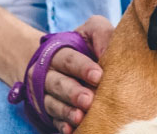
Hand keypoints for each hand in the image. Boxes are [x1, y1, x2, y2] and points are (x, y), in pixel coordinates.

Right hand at [31, 15, 113, 133]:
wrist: (62, 60)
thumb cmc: (85, 45)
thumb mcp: (92, 32)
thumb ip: (101, 34)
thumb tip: (110, 51)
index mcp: (59, 51)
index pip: (69, 59)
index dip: (83, 67)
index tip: (98, 76)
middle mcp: (49, 73)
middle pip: (59, 83)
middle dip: (74, 92)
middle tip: (89, 100)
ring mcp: (46, 94)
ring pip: (53, 103)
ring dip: (67, 111)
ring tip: (80, 117)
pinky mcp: (47, 111)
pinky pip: (52, 120)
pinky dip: (61, 125)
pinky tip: (71, 129)